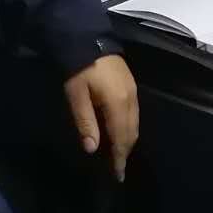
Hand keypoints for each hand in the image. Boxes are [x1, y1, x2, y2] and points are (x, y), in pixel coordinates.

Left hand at [63, 54, 138, 181]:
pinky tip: (120, 130)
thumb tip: (92, 148)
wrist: (88, 37)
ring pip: (135, 123)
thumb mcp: (76, 95)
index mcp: (118, 104)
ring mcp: (133, 90)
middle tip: (118, 169)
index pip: (121, 138)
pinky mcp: (131, 84)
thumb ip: (85, 121)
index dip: (119, 158)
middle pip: (132, 132)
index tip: (118, 175)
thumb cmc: (80, 68)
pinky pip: (134, 113)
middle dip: (125, 151)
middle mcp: (131, 99)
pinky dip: (129, 127)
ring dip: (128, 140)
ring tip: (119, 154)